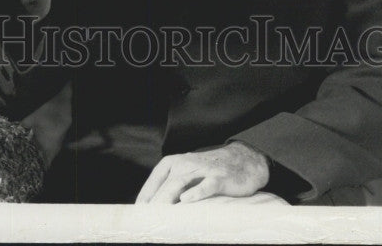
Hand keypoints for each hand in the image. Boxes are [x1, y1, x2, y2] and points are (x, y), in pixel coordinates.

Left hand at [135, 142, 268, 202]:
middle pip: (166, 184)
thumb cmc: (211, 171)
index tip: (137, 214)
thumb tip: (153, 208)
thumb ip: (172, 186)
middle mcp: (186, 163)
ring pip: (180, 183)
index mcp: (175, 162)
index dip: (145, 196)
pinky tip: (186, 200)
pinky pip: (206, 185)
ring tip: (158, 215)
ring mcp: (203, 170)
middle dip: (155, 202)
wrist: (244, 161)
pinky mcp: (219, 178)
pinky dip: (196, 192)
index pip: (155, 179)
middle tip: (146, 221)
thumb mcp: (189, 173)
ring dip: (168, 199)